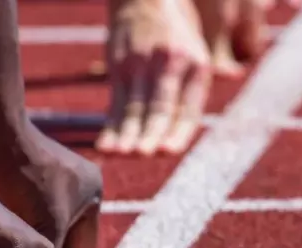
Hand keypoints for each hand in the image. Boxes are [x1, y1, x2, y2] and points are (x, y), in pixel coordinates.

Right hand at [96, 0, 211, 155]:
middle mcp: (169, 64)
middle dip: (151, 132)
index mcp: (196, 66)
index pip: (188, 107)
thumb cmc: (175, 39)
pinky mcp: (119, 65)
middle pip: (159, 105)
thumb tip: (196, 120)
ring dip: (126, 133)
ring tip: (121, 154)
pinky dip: (110, 125)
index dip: (177, 131)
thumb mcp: (196, 56)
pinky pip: (115, 101)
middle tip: (144, 154)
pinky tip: (105, 144)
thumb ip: (194, 95)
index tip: (168, 152)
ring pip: (134, 105)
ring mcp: (142, 64)